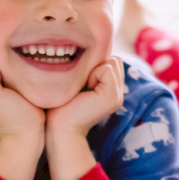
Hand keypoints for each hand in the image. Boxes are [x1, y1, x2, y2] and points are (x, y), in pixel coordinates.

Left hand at [45, 56, 124, 179]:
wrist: (59, 129)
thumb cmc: (59, 106)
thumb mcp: (76, 83)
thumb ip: (87, 70)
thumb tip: (88, 50)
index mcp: (111, 90)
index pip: (112, 61)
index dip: (95, 64)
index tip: (79, 81)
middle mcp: (118, 93)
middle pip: (115, 60)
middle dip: (97, 64)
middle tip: (81, 83)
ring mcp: (118, 95)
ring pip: (113, 62)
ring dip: (94, 68)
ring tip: (82, 87)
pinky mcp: (112, 96)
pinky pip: (107, 69)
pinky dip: (93, 73)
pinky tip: (83, 89)